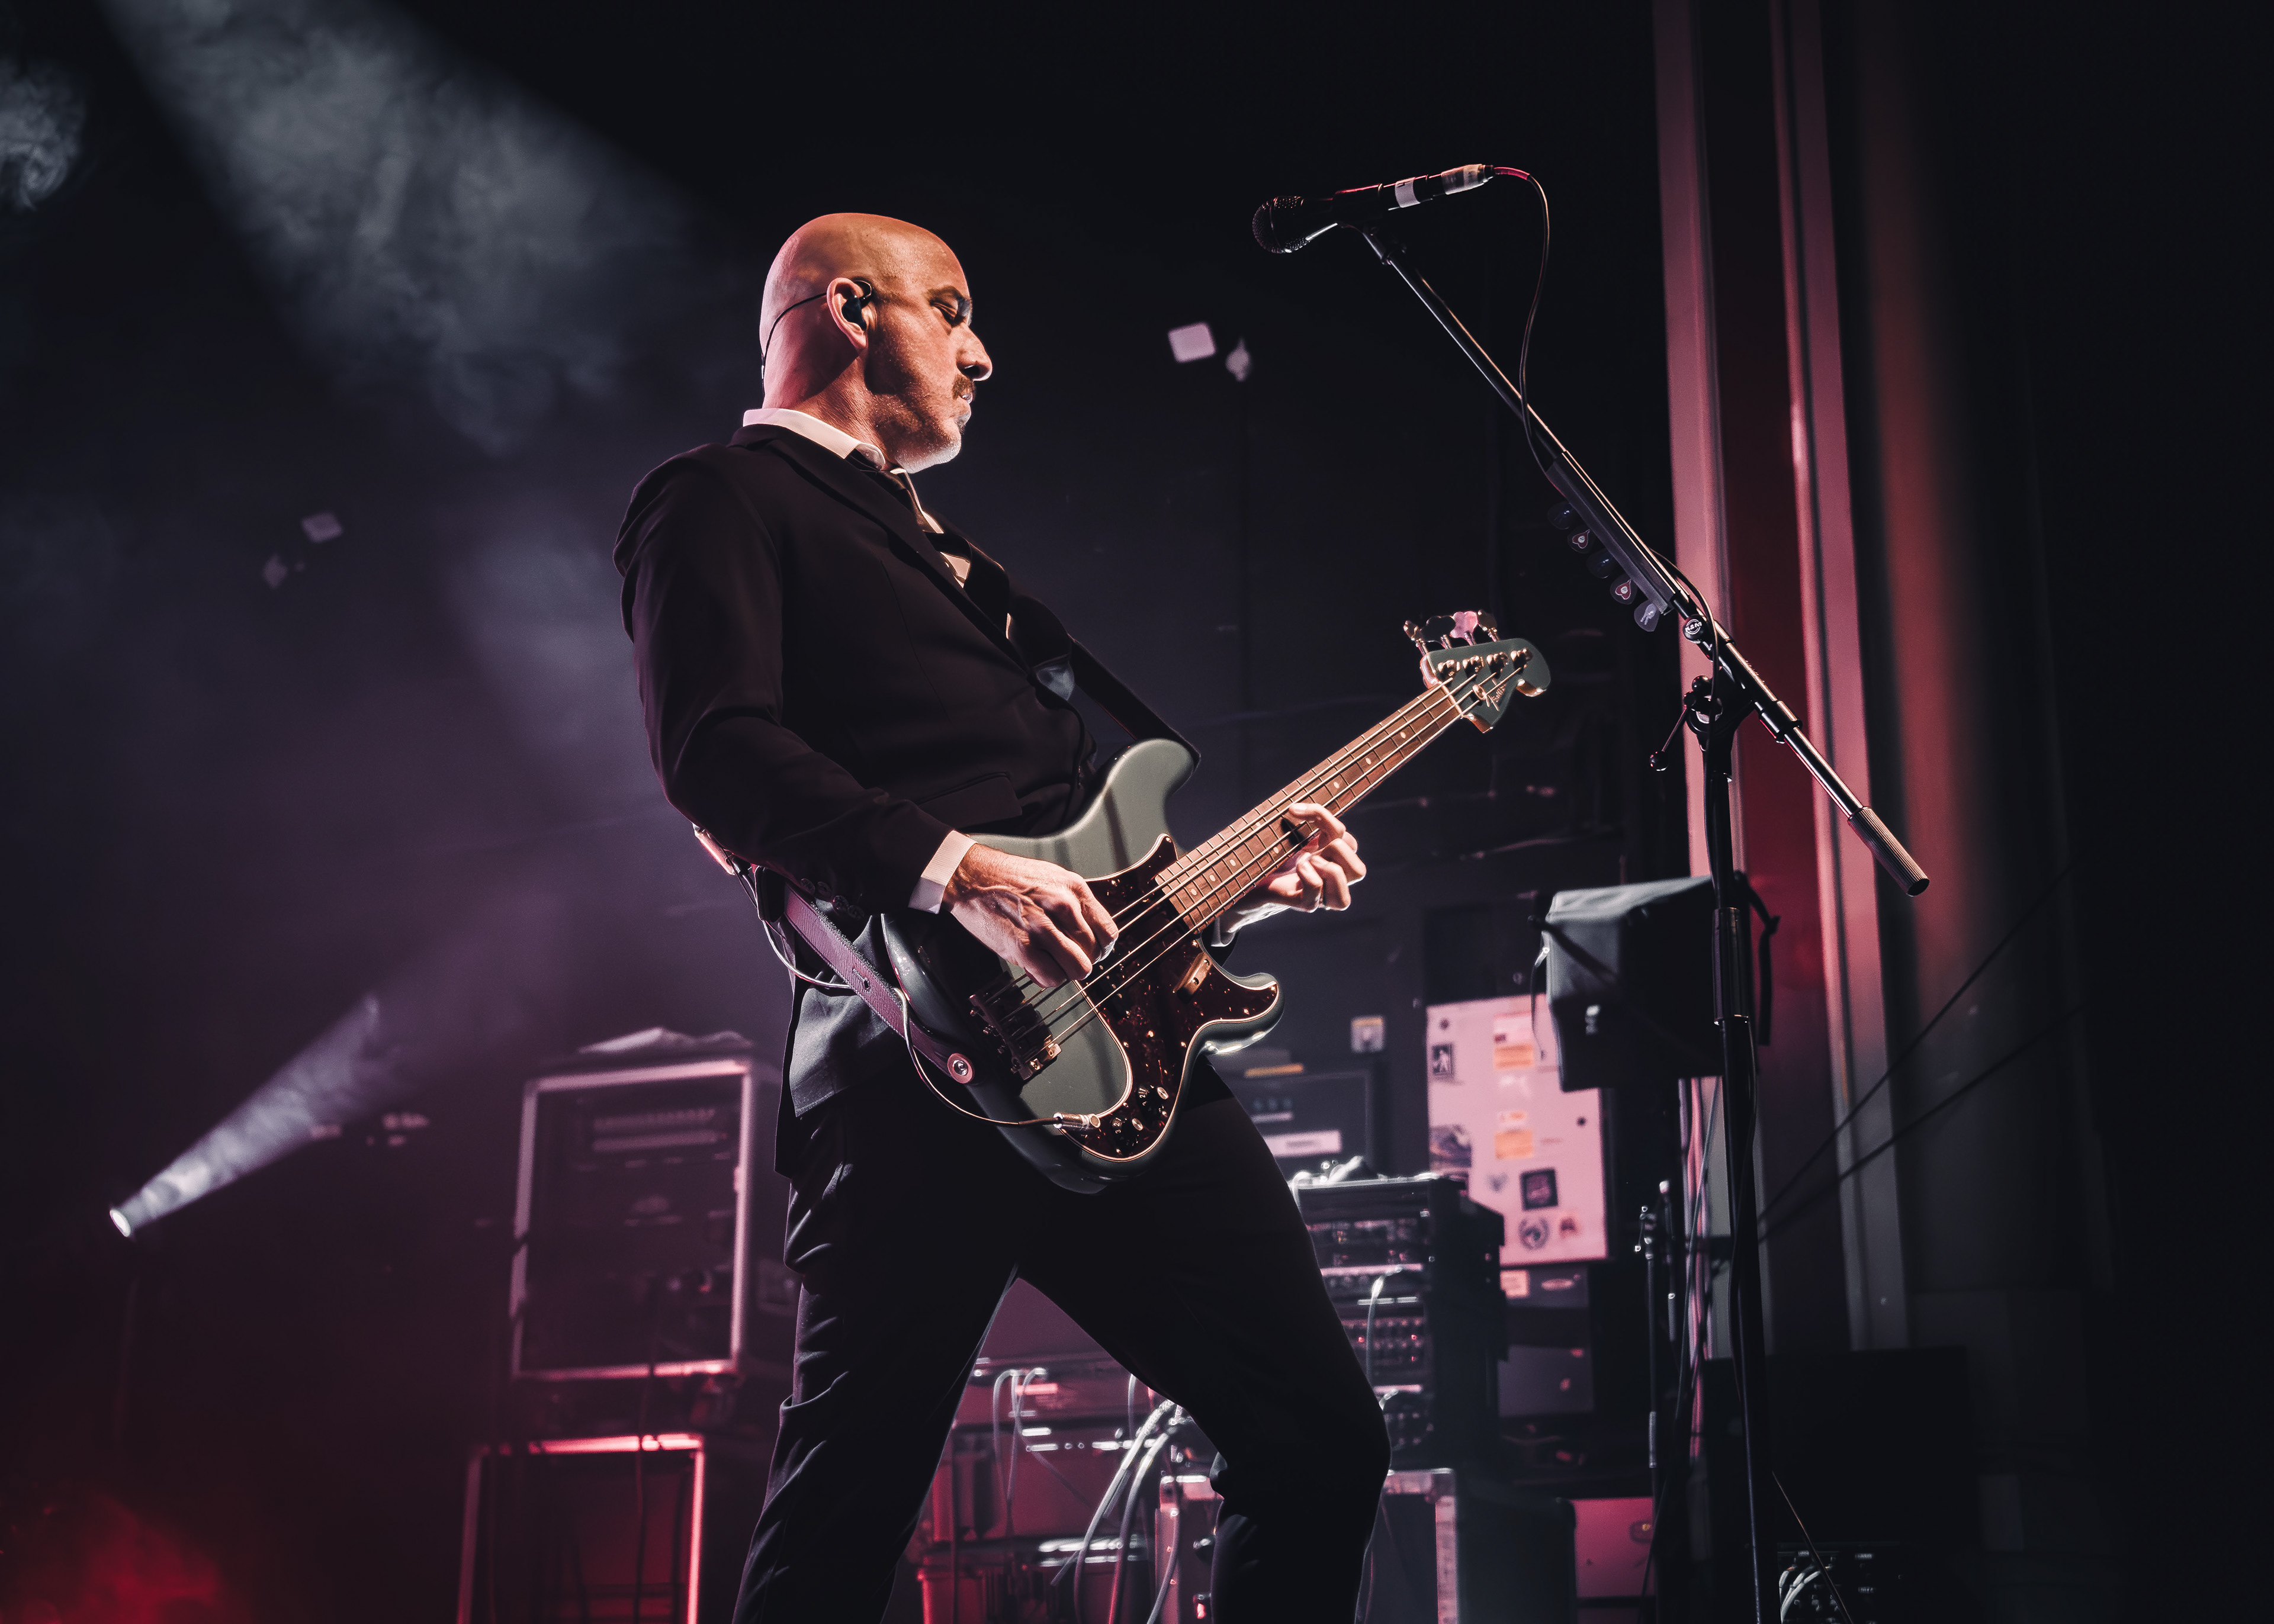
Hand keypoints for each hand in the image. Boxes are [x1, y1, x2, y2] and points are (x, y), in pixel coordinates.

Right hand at [944, 845, 1118, 988]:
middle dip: (1082, 960)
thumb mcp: (1053, 877)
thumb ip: (1074, 903)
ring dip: (1065, 971)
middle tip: (1066, 957)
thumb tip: (1089, 930)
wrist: (971, 876)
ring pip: (1077, 969)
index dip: (1102, 949)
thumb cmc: (1008, 877)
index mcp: (1074, 888)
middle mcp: (1063, 906)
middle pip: (1094, 953)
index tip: (1093, 952)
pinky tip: (1036, 966)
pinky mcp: (1022, 946)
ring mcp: (1043, 927)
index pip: (1108, 932)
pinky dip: (1046, 978)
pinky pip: (1051, 977)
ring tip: (1051, 962)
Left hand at [1222, 802, 1366, 933]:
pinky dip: (1309, 876)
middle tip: (1309, 847)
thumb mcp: (1288, 839)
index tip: (1295, 810)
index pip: (1349, 842)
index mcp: (1329, 863)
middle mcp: (1330, 882)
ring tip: (1305, 860)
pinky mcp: (1304, 903)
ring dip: (1330, 864)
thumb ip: (1302, 827)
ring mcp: (1321, 895)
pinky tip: (1296, 868)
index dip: (1326, 819)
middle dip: (1338, 847)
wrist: (1241, 884)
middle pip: (1359, 870)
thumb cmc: (1265, 860)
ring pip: (1351, 882)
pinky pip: (1317, 892)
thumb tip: (1296, 809)